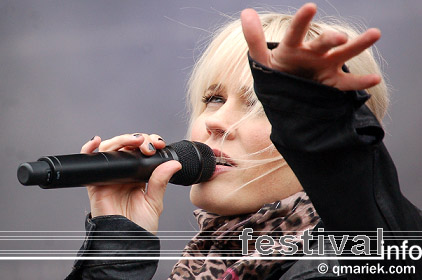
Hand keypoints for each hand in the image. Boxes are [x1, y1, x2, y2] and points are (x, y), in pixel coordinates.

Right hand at [80, 134, 181, 233]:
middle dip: (138, 139)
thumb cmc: (139, 226)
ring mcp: (109, 176)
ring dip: (121, 140)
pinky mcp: (96, 183)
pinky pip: (89, 163)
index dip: (149, 142)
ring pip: (110, 149)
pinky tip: (97, 142)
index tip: (159, 144)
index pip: (142, 151)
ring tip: (134, 142)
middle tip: (148, 145)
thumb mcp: (155, 202)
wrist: (126, 243)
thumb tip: (174, 163)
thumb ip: (161, 181)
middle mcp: (123, 173)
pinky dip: (89, 149)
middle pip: (126, 146)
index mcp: (139, 175)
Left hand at [241, 3, 380, 90]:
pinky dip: (361, 82)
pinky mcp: (333, 82)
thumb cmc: (275, 73)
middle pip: (324, 42)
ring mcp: (325, 66)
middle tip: (339, 36)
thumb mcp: (262, 59)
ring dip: (358, 44)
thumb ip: (254, 38)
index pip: (296, 32)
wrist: (286, 94)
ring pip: (344, 53)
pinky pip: (348, 83)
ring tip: (375, 33)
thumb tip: (246, 11)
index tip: (310, 8)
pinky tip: (375, 79)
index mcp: (293, 47)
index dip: (302, 21)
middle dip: (331, 38)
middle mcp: (312, 53)